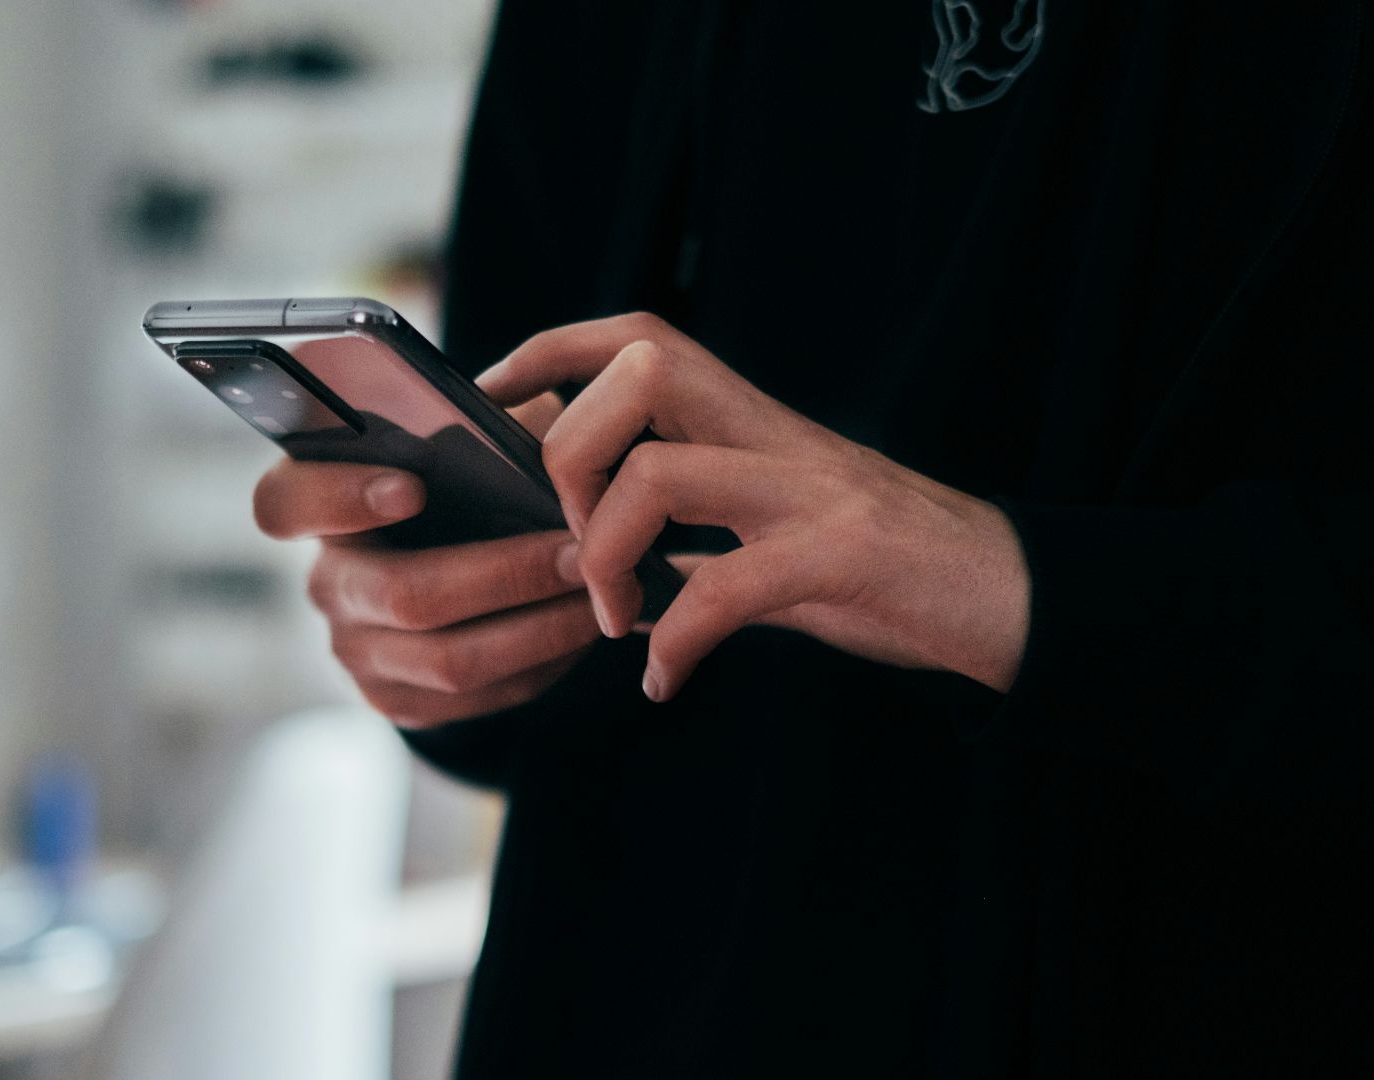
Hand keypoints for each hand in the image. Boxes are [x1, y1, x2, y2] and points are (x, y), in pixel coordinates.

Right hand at [253, 394, 602, 727]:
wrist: (458, 571)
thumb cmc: (464, 484)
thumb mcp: (467, 439)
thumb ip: (483, 425)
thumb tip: (536, 431)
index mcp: (320, 503)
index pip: (285, 502)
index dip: (340, 498)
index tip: (413, 486)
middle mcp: (327, 582)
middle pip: (402, 594)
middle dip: (505, 575)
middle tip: (580, 552)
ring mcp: (356, 650)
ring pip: (449, 660)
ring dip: (539, 628)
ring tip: (600, 594)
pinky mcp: (396, 700)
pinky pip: (475, 698)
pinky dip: (539, 664)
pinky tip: (579, 630)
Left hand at [478, 313, 1029, 701]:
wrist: (1011, 598)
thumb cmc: (884, 569)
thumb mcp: (775, 533)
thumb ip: (696, 533)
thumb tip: (602, 557)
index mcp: (751, 422)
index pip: (636, 337)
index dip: (549, 352)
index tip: (491, 402)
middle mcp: (775, 435)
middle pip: (638, 372)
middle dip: (570, 455)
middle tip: (572, 544)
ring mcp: (811, 490)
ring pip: (661, 474)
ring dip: (609, 555)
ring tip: (615, 620)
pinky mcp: (843, 557)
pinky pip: (727, 588)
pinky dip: (677, 641)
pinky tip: (666, 680)